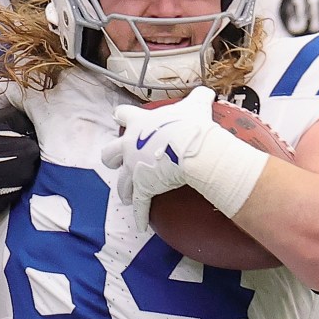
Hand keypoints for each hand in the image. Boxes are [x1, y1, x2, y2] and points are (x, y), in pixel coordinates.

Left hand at [100, 88, 217, 220]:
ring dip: (124, 188)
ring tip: (127, 195)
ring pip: (120, 181)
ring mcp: (133, 168)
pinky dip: (139, 216)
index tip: (122, 118)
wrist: (190, 147)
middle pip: (109, 152)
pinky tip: (140, 226)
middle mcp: (129, 145)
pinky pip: (139, 205)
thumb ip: (199, 97)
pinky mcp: (142, 188)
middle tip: (121, 161)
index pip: (123, 115)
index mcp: (140, 122)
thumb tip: (209, 93)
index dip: (123, 117)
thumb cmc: (191, 125)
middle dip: (113, 156)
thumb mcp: (196, 105)